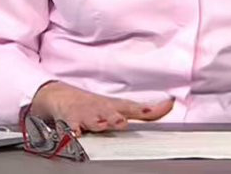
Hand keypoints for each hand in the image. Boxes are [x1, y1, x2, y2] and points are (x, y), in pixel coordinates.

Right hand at [30, 81, 173, 135]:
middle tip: (124, 122)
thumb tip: (167, 107)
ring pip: (93, 119)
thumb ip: (141, 111)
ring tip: (103, 125)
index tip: (167, 106)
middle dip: (119, 118)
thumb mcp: (119, 107)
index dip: (152, 109)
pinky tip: (76, 133)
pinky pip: (71, 127)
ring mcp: (87, 114)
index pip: (138, 108)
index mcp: (117, 107)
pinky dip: (72, 130)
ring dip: (99, 122)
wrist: (63, 97)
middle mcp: (103, 109)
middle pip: (114, 113)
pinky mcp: (70, 119)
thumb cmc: (96, 105)